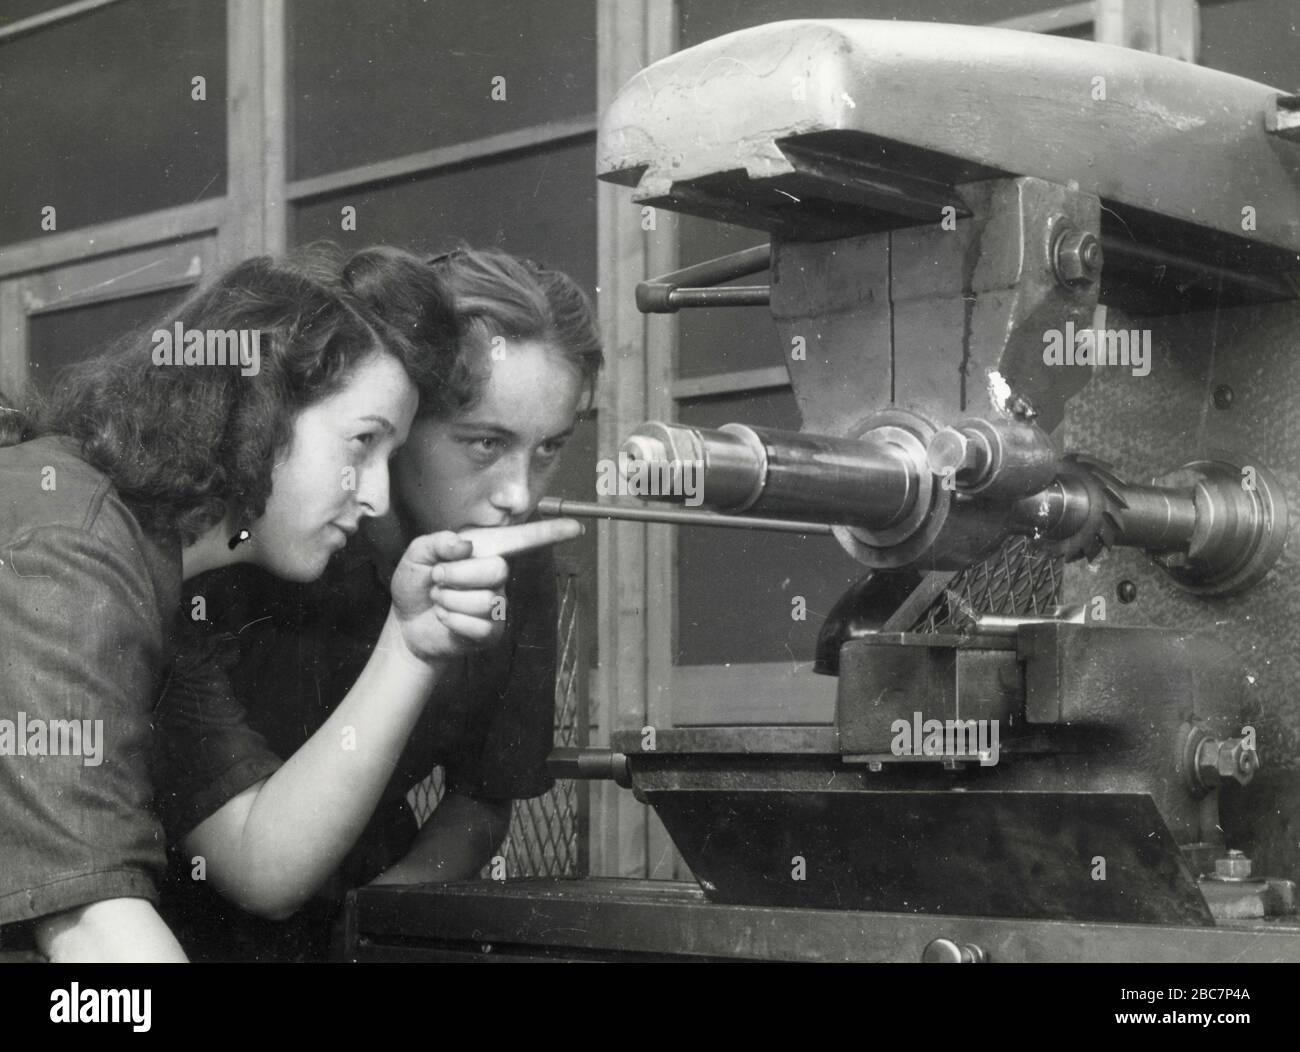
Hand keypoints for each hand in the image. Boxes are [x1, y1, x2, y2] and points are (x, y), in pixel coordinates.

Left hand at [390, 519, 580, 661]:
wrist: (406, 623)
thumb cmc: (418, 584)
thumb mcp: (418, 554)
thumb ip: (437, 542)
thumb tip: (465, 545)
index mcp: (484, 550)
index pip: (522, 539)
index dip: (550, 533)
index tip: (576, 528)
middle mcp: (497, 576)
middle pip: (497, 569)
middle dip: (458, 574)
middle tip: (438, 578)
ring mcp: (497, 605)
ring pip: (486, 600)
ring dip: (451, 601)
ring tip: (439, 600)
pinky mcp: (492, 632)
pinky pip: (481, 625)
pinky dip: (453, 622)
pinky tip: (445, 619)